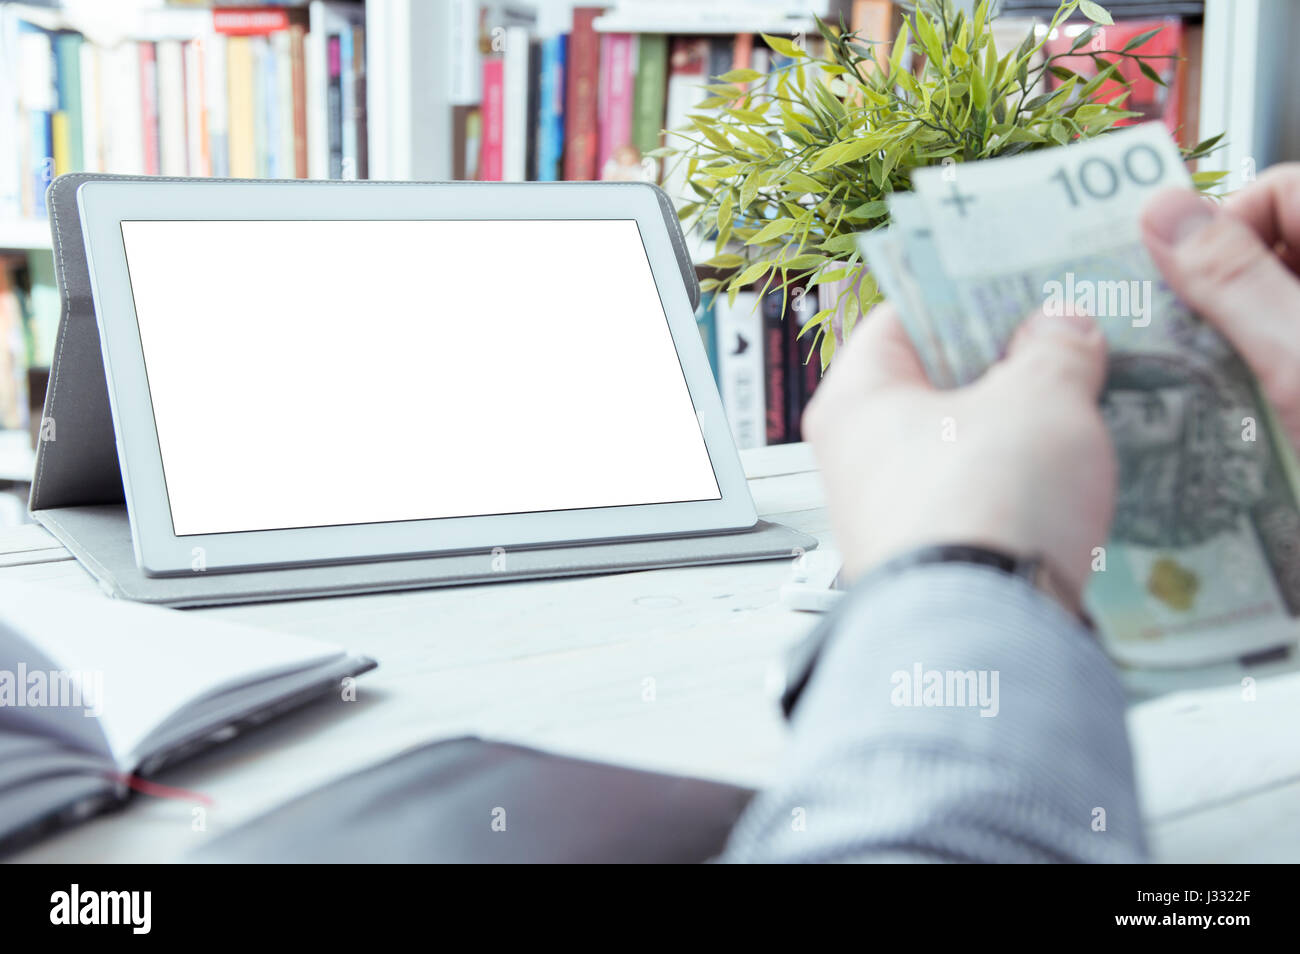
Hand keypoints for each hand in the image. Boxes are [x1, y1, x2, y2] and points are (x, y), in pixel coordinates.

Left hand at [802, 305, 1114, 609]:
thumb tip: (1060, 327)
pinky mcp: (930, 563)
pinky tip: (1071, 477)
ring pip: (961, 445)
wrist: (985, 640)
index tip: (1025, 282)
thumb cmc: (984, 507)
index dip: (970, 292)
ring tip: (1086, 403)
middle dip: (1005, 362)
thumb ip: (1054, 349)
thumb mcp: (1040, 396)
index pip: (906, 315)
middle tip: (1071, 341)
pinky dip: (1018, 484)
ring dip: (1020, 426)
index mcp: (856, 398)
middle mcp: (856, 458)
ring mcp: (890, 515)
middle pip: (936, 382)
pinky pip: (978, 500)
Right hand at [1141, 166, 1299, 451]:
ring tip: (1222, 393)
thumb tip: (1162, 212)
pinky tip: (1250, 418)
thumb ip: (1233, 279)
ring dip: (1238, 343)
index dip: (1223, 230)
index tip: (1184, 291)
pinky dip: (1264, 377)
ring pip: (1277, 308)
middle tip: (1189, 347)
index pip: (1280, 191)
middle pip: (1276, 249)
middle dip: (1222, 292)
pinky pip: (1288, 356)